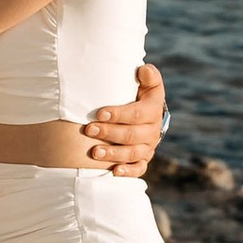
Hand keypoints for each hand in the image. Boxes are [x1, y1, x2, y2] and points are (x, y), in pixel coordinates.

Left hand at [80, 61, 165, 176]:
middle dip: (109, 133)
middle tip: (89, 129)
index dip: (118, 114)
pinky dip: (128, 172)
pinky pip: (139, 169)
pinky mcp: (144, 159)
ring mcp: (149, 146)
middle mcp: (153, 130)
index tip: (99, 114)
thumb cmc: (139, 93)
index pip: (137, 114)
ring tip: (95, 152)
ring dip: (113, 154)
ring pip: (133, 153)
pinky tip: (114, 172)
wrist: (146, 112)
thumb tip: (143, 70)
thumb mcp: (147, 81)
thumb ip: (148, 75)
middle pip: (131, 135)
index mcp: (153, 109)